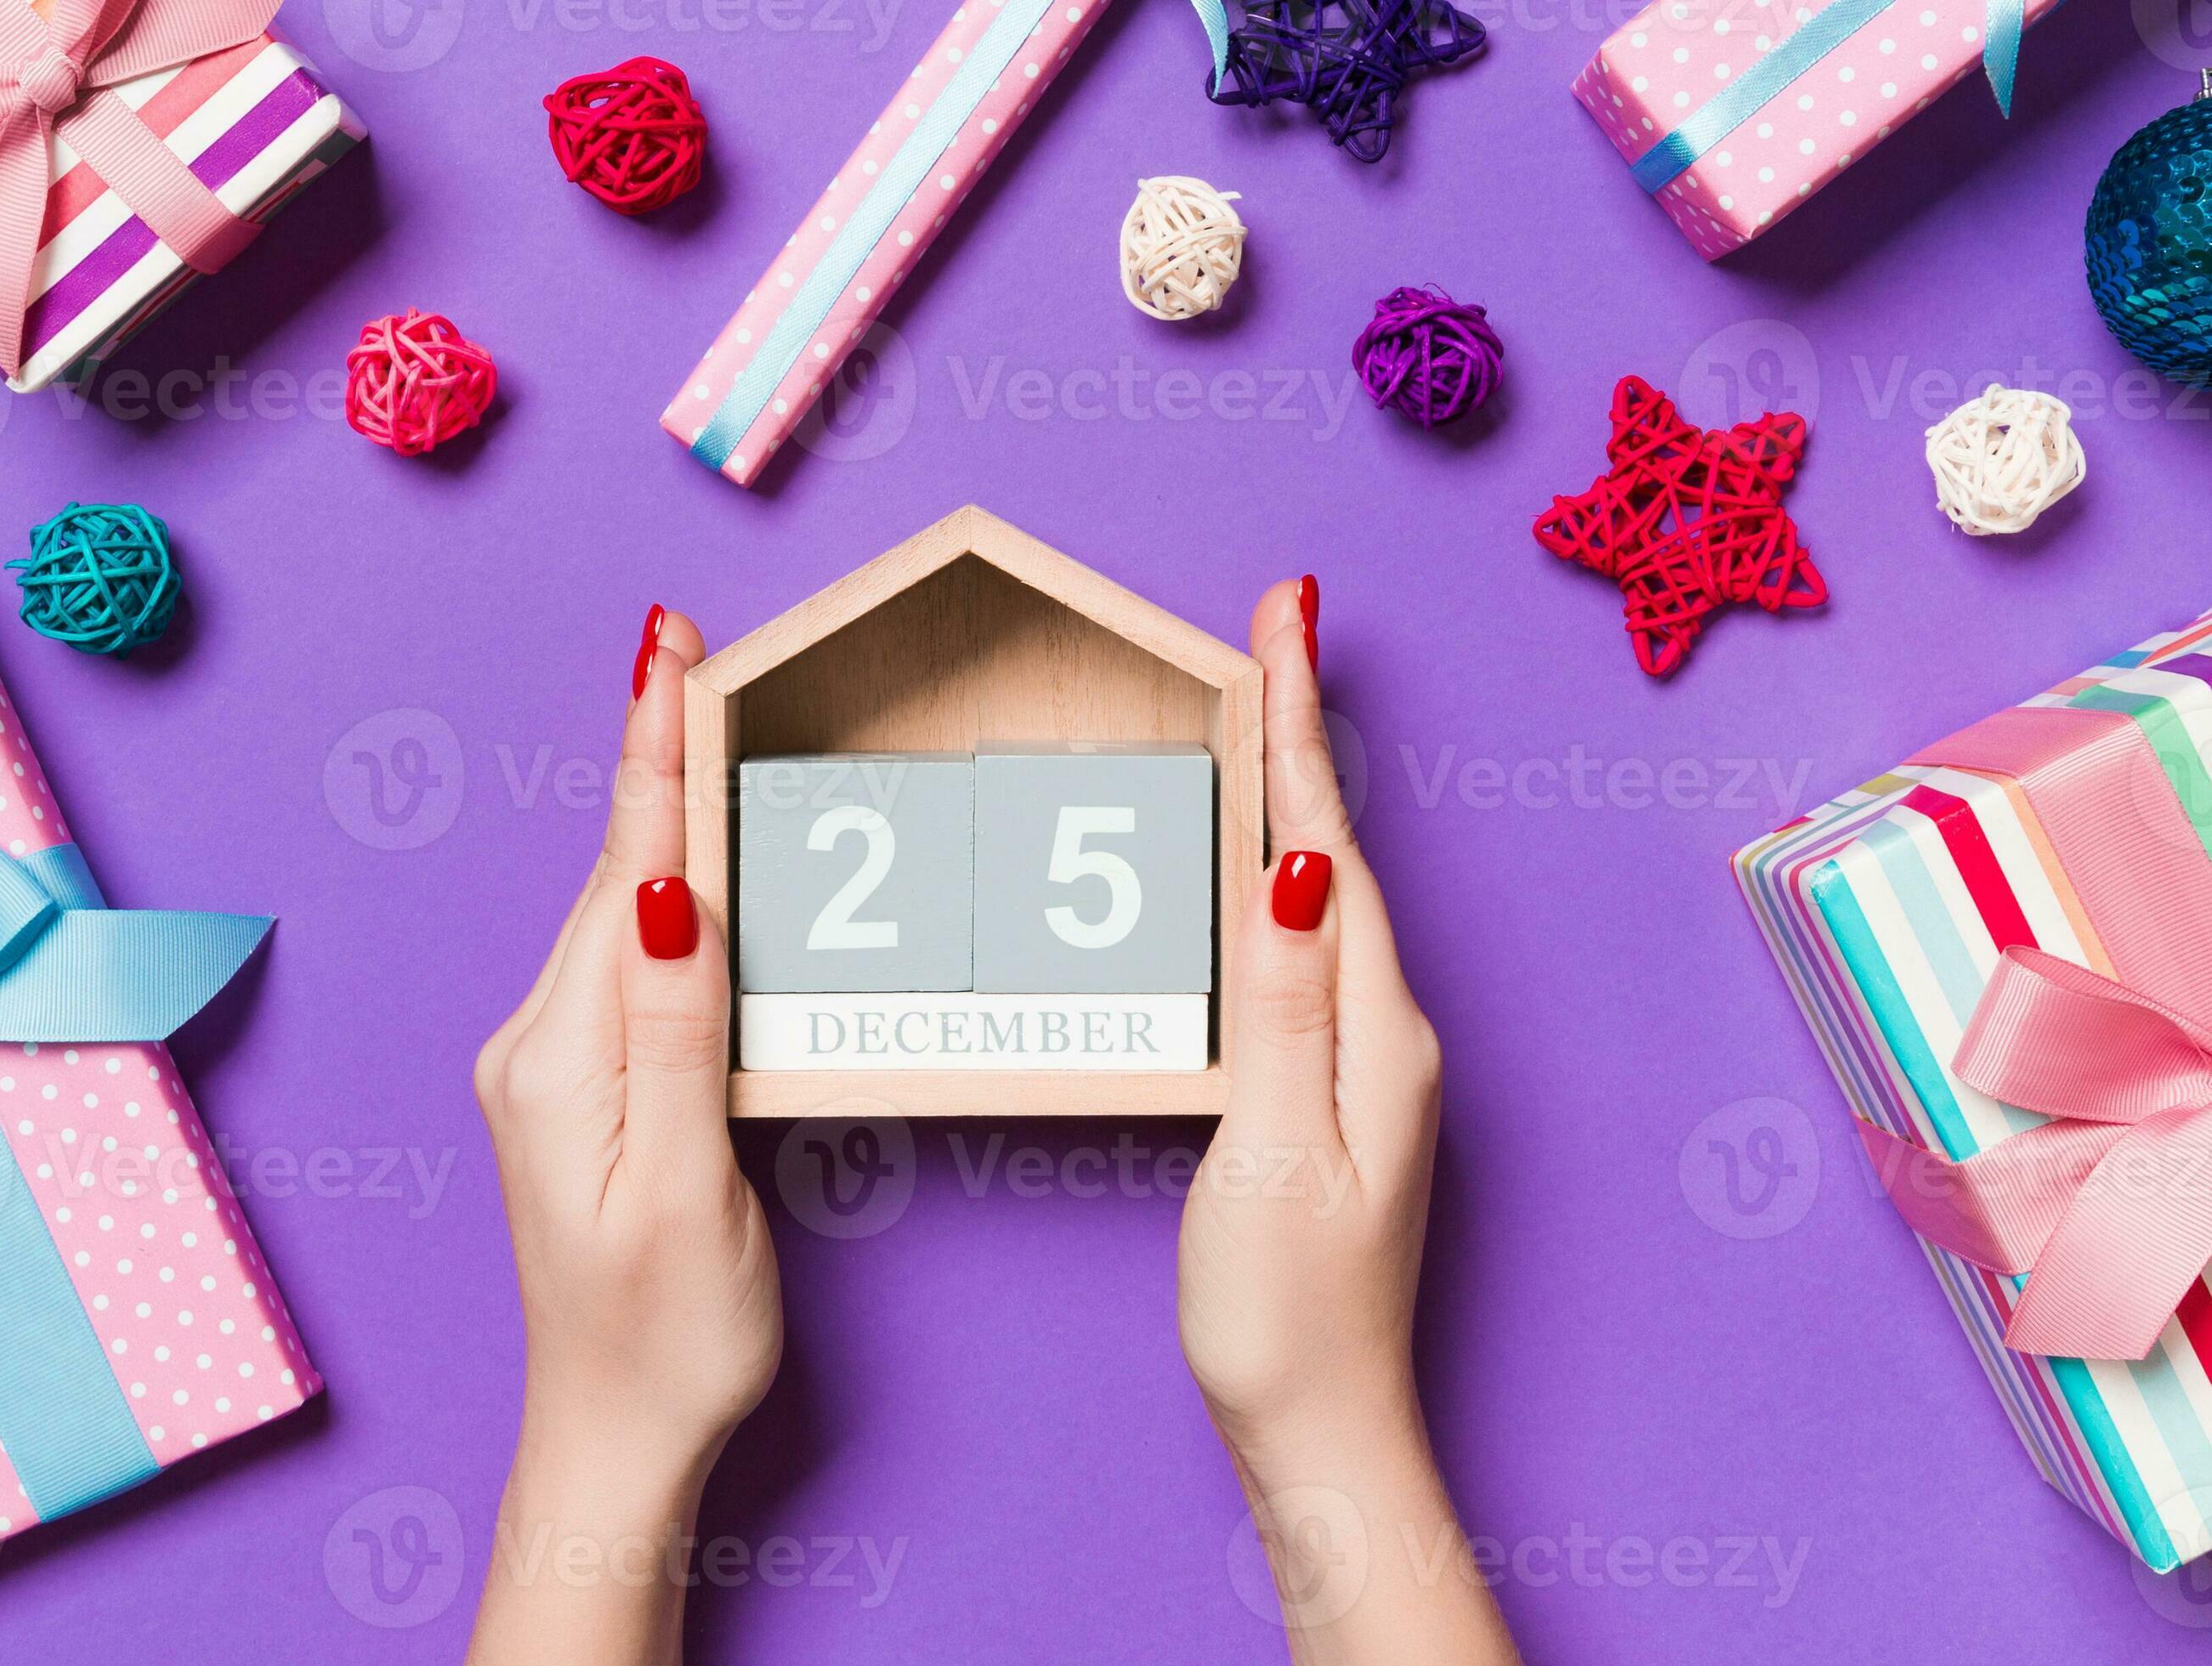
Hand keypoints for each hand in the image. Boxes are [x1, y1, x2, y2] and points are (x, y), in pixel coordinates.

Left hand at [467, 607, 781, 1665]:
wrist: (615, 1440)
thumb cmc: (667, 1337)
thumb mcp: (684, 1186)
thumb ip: (677, 1031)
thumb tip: (672, 889)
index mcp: (563, 1057)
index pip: (625, 873)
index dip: (654, 753)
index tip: (665, 648)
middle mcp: (540, 1043)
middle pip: (617, 873)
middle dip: (655, 753)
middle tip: (683, 640)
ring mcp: (554, 1064)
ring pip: (623, 909)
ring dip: (660, 811)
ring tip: (689, 708)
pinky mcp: (581, 1086)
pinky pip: (628, 957)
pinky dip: (664, 885)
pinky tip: (684, 851)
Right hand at [1178, 578, 1514, 1663]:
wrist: (1322, 1432)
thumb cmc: (1286, 1314)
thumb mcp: (1273, 1151)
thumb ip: (1283, 1004)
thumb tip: (1291, 866)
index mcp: (1374, 1028)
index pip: (1324, 843)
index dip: (1295, 724)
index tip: (1288, 615)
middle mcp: (1388, 1028)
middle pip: (1333, 846)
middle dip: (1300, 727)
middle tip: (1280, 620)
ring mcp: (1369, 1059)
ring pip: (1323, 889)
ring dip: (1293, 788)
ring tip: (1266, 699)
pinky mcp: (1339, 1089)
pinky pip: (1310, 944)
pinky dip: (1283, 869)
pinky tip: (1264, 858)